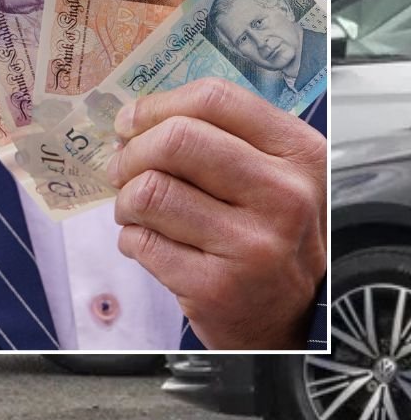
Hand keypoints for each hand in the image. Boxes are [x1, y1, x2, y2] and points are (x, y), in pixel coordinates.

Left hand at [105, 78, 325, 348]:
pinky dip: (131, 239)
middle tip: (120, 169)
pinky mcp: (216, 286)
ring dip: (126, 200)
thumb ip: (220, 138)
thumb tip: (134, 119)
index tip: (130, 122)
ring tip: (135, 211)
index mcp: (300, 154)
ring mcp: (252, 244)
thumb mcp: (272, 176)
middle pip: (177, 140)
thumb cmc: (266, 233)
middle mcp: (285, 196)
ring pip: (150, 191)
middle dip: (131, 153)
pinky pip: (141, 241)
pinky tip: (148, 243)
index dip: (157, 106)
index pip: (214, 99)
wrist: (289, 319)